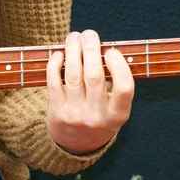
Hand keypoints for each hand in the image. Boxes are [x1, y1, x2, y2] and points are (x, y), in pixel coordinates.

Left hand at [46, 30, 134, 154]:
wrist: (77, 145)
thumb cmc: (100, 115)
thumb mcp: (115, 107)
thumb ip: (114, 82)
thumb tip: (101, 47)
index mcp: (118, 114)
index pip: (125, 88)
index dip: (118, 66)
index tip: (111, 51)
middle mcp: (98, 116)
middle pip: (94, 77)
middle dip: (91, 50)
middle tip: (89, 34)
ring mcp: (76, 115)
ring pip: (73, 76)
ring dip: (73, 52)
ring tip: (74, 37)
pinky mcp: (58, 113)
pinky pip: (54, 84)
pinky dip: (55, 65)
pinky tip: (59, 54)